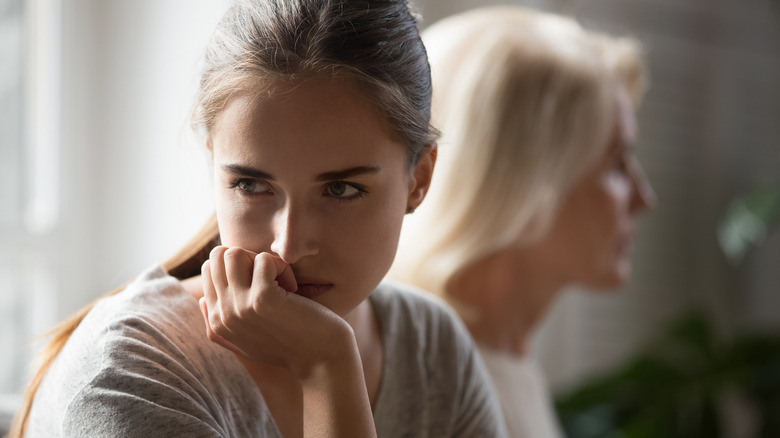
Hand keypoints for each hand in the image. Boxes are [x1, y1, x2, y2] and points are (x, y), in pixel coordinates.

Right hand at [200, 246, 355, 378]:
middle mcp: (222, 315)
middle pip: (218, 256)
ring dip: (262, 261)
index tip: (261, 286)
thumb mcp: (245, 342)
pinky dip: (283, 268)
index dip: (239, 267)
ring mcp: (240, 306)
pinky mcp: (263, 298)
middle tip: (271, 280)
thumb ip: (218, 325)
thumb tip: (200, 299)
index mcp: (216, 322)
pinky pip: (264, 259)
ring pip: (234, 253)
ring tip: (280, 282)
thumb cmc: (289, 348)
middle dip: (248, 259)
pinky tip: (293, 289)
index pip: (209, 269)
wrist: (321, 362)